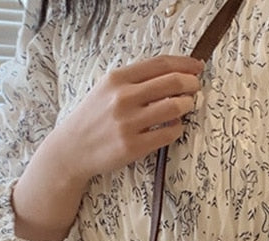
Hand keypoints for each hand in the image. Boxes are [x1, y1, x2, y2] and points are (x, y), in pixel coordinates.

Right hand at [52, 54, 204, 184]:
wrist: (72, 149)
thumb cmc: (93, 118)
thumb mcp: (106, 89)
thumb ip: (135, 81)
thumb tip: (172, 74)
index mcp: (117, 79)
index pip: (160, 64)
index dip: (184, 64)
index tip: (197, 67)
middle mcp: (123, 98)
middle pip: (172, 83)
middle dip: (191, 83)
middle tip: (196, 87)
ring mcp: (129, 123)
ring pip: (174, 108)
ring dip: (187, 104)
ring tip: (187, 105)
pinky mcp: (134, 146)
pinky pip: (169, 134)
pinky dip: (178, 128)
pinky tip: (175, 126)